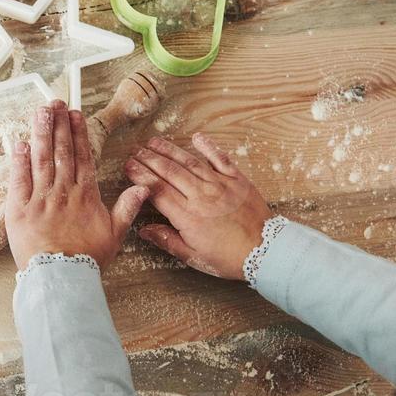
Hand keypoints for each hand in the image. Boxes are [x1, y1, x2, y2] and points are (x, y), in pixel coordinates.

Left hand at [4, 100, 147, 270]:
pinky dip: (18, 160)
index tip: (75, 114)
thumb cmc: (88, 258)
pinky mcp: (19, 209)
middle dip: (58, 124)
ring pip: (40, 159)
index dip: (79, 133)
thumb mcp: (115, 234)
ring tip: (40, 111)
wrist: (62, 277)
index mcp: (85, 195)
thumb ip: (127, 208)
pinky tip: (18, 142)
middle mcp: (63, 191)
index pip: (83, 156)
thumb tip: (144, 188)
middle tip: (55, 103)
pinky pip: (18, 179)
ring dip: (40, 133)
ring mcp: (40, 198)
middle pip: (61, 151)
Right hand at [123, 134, 272, 279]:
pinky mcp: (238, 180)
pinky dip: (208, 147)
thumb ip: (168, 241)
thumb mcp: (194, 256)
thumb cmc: (229, 258)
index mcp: (188, 216)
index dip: (141, 176)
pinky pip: (220, 159)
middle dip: (149, 159)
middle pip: (170, 172)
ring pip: (189, 162)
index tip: (128, 167)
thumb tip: (144, 230)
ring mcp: (220, 185)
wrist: (267, 251)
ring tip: (154, 141)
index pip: (158, 191)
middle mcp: (201, 196)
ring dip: (170, 149)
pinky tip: (196, 137)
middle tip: (135, 150)